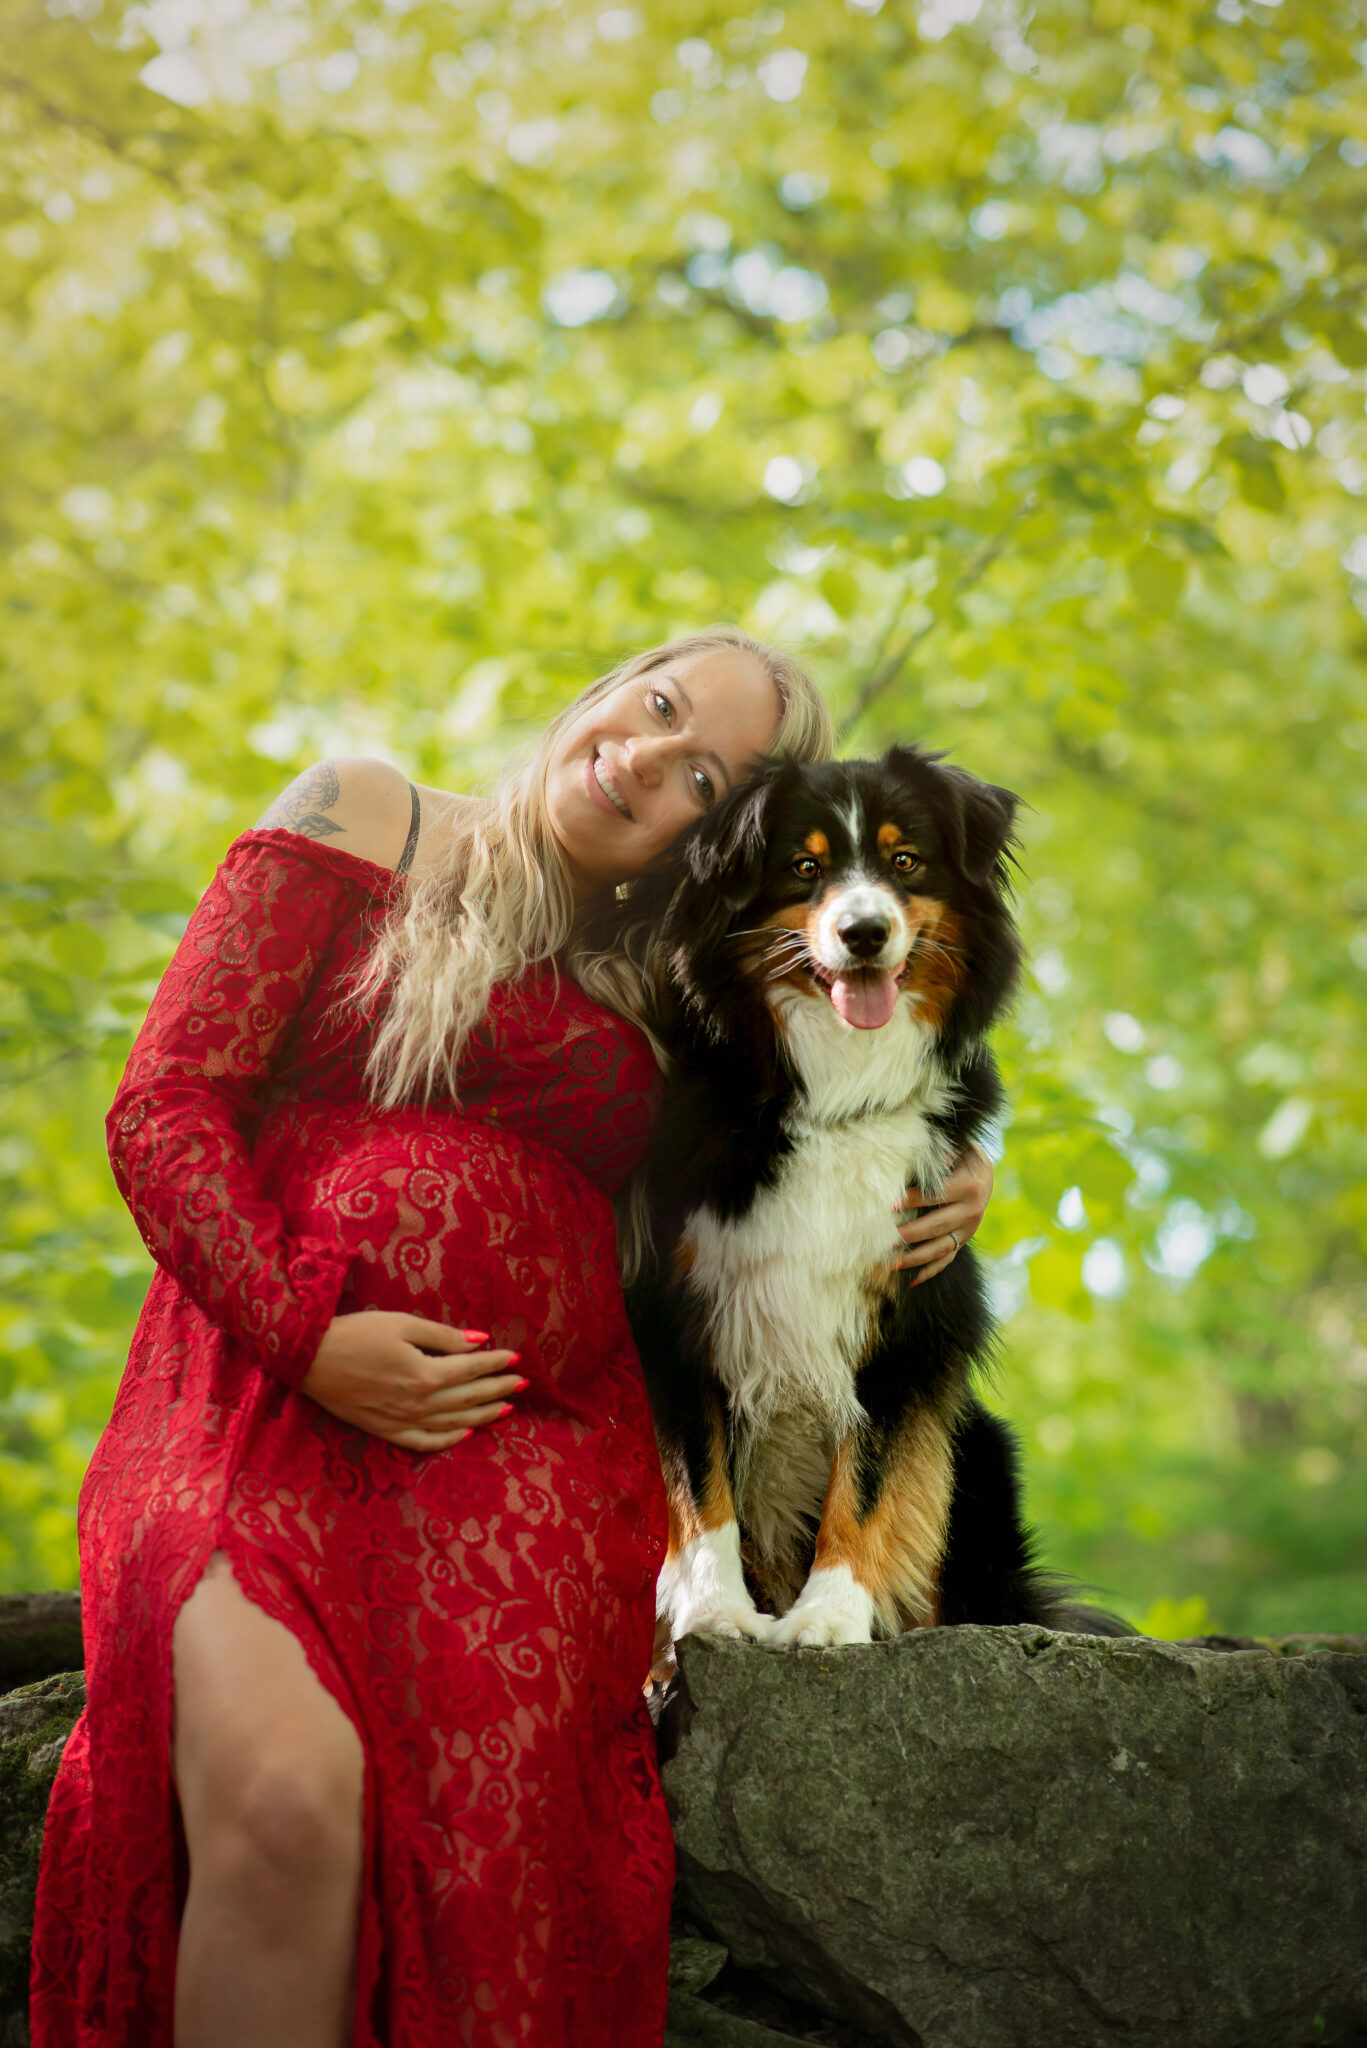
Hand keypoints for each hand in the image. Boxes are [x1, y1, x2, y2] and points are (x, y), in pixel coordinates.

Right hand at [301, 1311, 524, 1451]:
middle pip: (468, 1398)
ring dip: (483, 1416)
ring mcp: (401, 1421)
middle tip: (523, 1384)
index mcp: (424, 1374)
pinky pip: (423, 1443)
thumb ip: (444, 1337)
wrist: (309, 1357)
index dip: (496, 1364)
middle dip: (499, 1390)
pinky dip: (447, 1441)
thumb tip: (480, 1342)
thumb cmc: (357, 1333)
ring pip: (453, 1423)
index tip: (517, 1358)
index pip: (471, 1370)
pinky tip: (464, 1434)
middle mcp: (417, 1403)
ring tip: (506, 1409)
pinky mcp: (385, 1430)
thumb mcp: (403, 1324)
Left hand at [891, 1143, 993, 1286]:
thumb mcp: (956, 1149)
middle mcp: (972, 1211)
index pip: (935, 1196)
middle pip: (936, 1226)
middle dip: (908, 1234)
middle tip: (884, 1241)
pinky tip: (912, 1281)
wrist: (984, 1174)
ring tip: (890, 1264)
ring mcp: (969, 1229)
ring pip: (940, 1248)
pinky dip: (930, 1270)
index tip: (888, 1206)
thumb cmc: (960, 1157)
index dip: (911, 1200)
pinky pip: (947, 1259)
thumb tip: (914, 1156)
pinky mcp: (964, 1240)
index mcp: (968, 1186)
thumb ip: (939, 1154)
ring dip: (914, 1258)